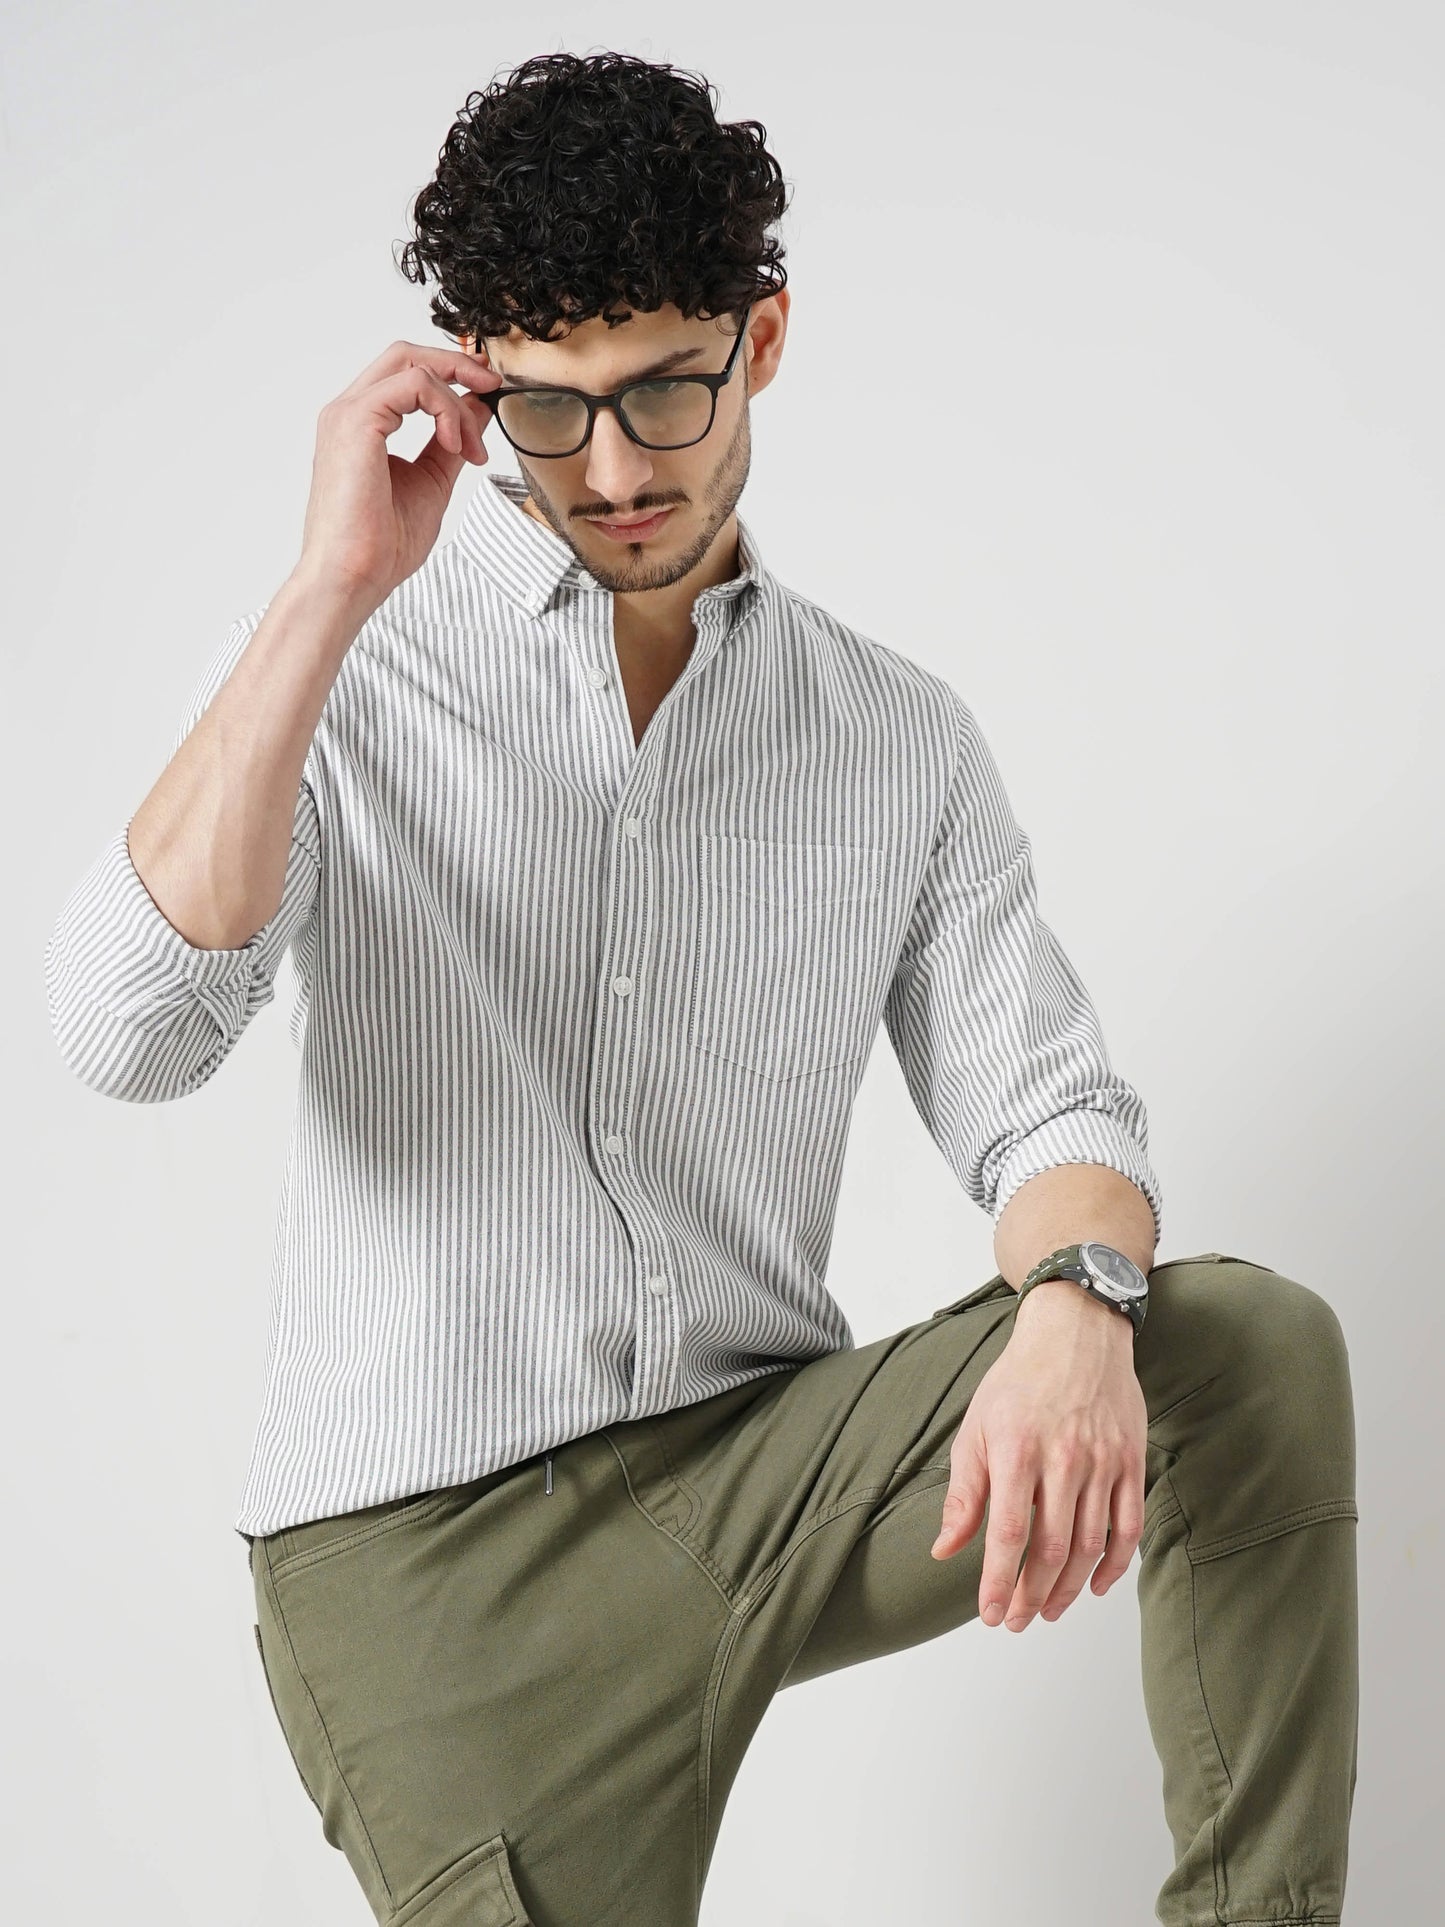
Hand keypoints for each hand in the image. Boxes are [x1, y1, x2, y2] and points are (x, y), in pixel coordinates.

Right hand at [294, 338, 501, 616]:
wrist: (353, 577)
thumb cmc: (381, 545)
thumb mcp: (432, 482)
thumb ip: (450, 442)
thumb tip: (478, 410)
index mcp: (361, 425)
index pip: (404, 373)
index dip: (449, 373)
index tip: (487, 392)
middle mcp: (348, 412)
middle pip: (404, 354)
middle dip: (456, 364)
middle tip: (492, 386)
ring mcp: (347, 414)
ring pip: (412, 366)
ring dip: (456, 402)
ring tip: (471, 449)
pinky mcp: (356, 422)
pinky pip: (413, 385)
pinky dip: (445, 409)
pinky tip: (454, 445)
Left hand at [930, 1282, 1146, 1631]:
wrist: (1076, 1334)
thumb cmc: (1018, 1382)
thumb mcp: (976, 1429)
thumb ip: (964, 1493)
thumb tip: (944, 1549)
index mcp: (1017, 1449)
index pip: (1007, 1534)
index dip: (998, 1581)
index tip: (990, 1613)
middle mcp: (1063, 1458)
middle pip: (1051, 1549)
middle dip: (1031, 1595)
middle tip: (1015, 1620)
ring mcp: (1103, 1461)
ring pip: (1090, 1545)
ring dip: (1069, 1589)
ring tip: (1047, 1611)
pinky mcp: (1132, 1462)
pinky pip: (1129, 1527)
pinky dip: (1115, 1565)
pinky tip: (1096, 1586)